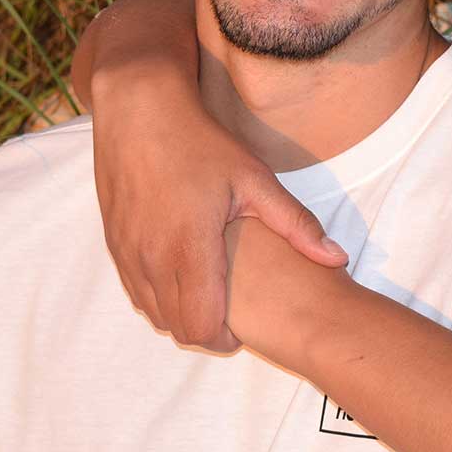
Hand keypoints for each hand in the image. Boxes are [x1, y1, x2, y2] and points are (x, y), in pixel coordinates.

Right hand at [80, 0, 345, 348]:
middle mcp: (151, 257)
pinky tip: (181, 279)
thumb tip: (338, 258)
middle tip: (231, 322)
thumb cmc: (200, 142)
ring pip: (151, 311)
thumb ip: (295, 224)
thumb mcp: (255, 179)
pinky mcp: (113, 241)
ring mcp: (127, 250)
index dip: (224, 341)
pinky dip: (156, 297)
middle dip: (204, 334)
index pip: (202, 326)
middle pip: (175, 327)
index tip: (244, 333)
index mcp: (189, 248)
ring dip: (178, 316)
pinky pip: (133, 289)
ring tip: (209, 302)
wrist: (138, 110)